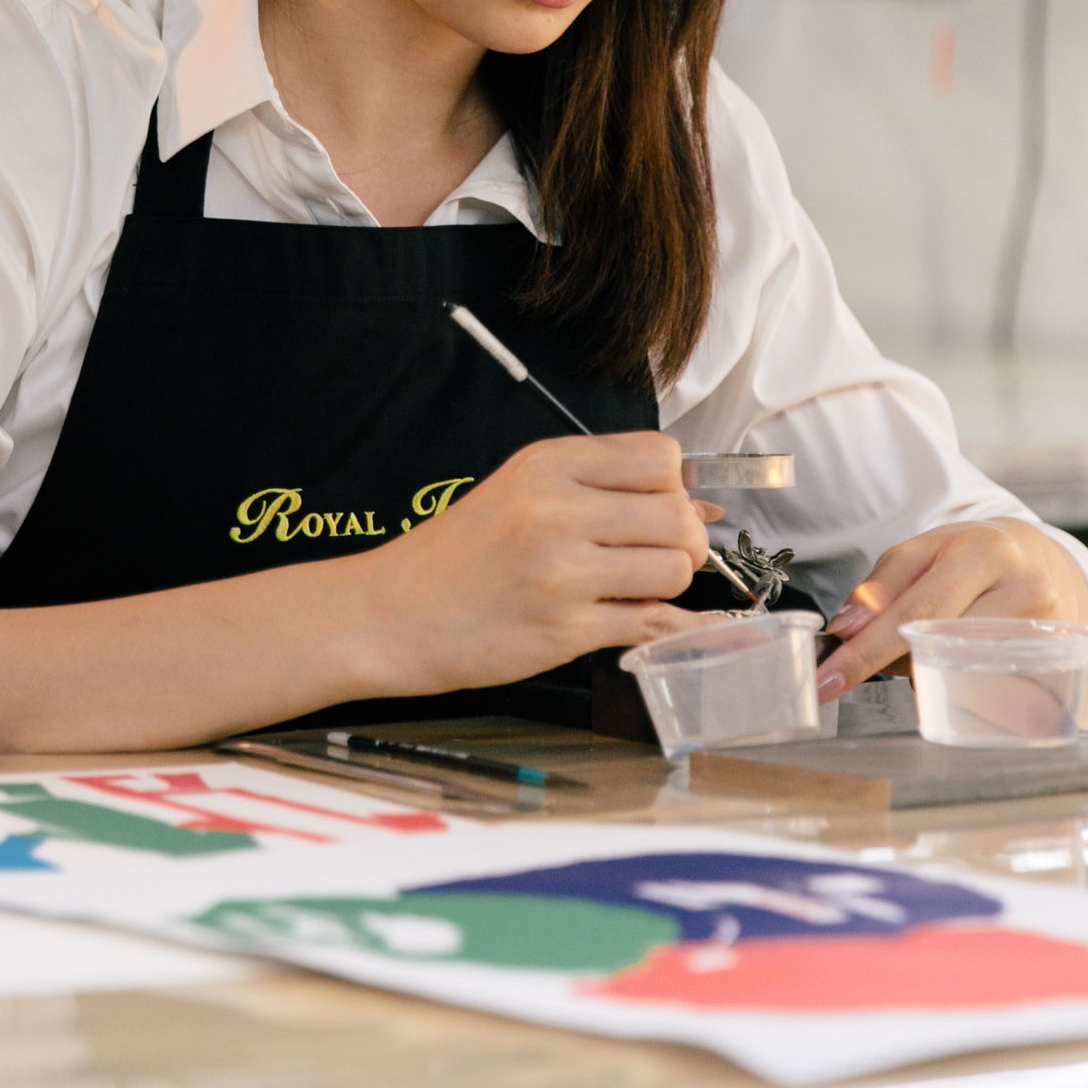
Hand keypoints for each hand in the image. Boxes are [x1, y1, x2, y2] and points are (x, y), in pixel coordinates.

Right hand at [351, 432, 716, 695]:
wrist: (390, 613)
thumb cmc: (455, 556)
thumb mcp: (519, 490)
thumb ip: (597, 488)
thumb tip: (696, 503)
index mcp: (548, 465)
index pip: (660, 458)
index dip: (673, 487)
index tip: (659, 508)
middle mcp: (557, 510)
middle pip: (678, 515)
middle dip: (684, 540)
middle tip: (658, 555)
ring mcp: (562, 571)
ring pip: (674, 569)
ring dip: (668, 585)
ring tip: (634, 589)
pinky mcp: (564, 629)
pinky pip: (650, 624)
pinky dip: (664, 626)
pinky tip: (652, 621)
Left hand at [816, 517, 1087, 701]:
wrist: (1046, 561)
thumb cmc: (975, 557)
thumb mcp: (924, 551)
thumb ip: (881, 586)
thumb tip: (847, 629)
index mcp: (986, 550)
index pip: (916, 611)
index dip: (865, 652)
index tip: (826, 681)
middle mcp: (1024, 588)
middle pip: (939, 648)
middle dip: (889, 664)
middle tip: (852, 672)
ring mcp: (1047, 632)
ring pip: (963, 679)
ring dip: (927, 674)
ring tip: (930, 647)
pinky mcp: (1059, 667)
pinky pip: (993, 699)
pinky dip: (960, 690)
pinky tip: (959, 669)